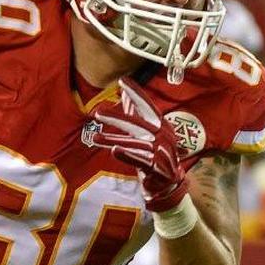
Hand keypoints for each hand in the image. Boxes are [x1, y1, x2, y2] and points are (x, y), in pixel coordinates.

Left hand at [92, 77, 187, 211]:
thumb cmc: (156, 156)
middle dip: (117, 118)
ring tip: (96, 137)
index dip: (136, 93)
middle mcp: (163, 136)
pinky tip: (114, 151)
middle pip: (138, 124)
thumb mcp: (147, 134)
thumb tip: (126, 94)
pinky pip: (139, 159)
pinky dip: (127, 155)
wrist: (169, 183)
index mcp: (162, 126)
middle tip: (97, 113)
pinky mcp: (156, 167)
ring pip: (134, 143)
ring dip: (113, 140)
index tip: (123, 81)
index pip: (148, 106)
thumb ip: (137, 114)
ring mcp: (161, 152)